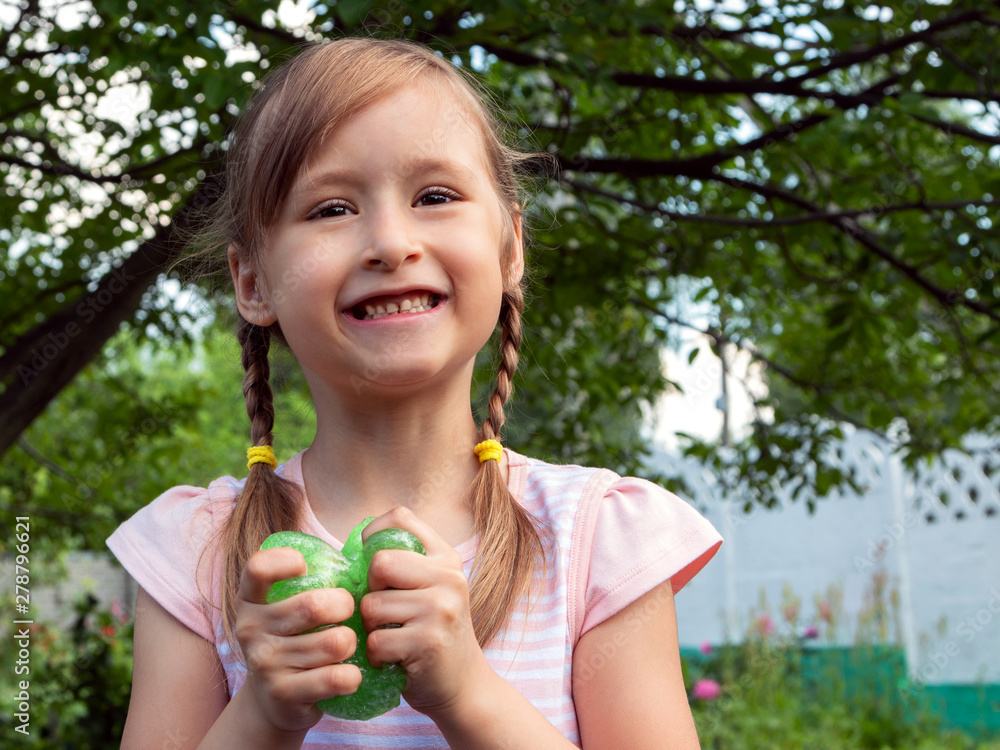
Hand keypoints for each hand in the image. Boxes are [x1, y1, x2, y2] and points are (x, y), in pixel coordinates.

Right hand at [234, 546, 362, 732]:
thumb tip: (364, 554)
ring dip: (352, 643)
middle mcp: (250, 628)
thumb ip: (310, 579)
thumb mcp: (288, 604)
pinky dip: (352, 676)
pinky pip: (337, 678)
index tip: (305, 568)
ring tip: (347, 645)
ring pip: (334, 643)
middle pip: (314, 605)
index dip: (286, 561)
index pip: (258, 567)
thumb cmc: (293, 637)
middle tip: (349, 611)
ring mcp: (264, 662)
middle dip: (346, 605)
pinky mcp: (283, 693)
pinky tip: (349, 674)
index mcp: (250, 599)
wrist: (273, 699)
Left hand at [360, 507, 491, 718]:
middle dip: (370, 589)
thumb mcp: (431, 589)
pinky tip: (393, 658)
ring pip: (372, 605)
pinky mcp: (428, 642)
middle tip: (383, 610)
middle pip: (379, 563)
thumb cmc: (432, 633)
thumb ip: (404, 565)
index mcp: (446, 558)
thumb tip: (352, 549)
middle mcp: (448, 578)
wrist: (464, 685)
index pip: (400, 518)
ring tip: (391, 637)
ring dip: (371, 628)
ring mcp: (440, 609)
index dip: (373, 533)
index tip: (372, 562)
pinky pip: (376, 640)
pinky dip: (376, 655)